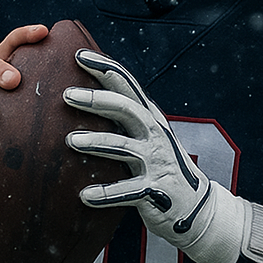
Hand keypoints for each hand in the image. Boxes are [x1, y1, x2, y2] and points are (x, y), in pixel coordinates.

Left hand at [63, 49, 244, 262]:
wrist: (195, 207)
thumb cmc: (159, 168)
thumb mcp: (145, 137)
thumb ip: (122, 120)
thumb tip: (85, 97)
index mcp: (149, 118)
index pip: (127, 86)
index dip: (105, 68)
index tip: (79, 55)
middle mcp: (154, 135)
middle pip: (127, 109)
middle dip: (98, 99)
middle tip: (67, 94)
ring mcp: (156, 162)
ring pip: (125, 147)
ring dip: (98, 142)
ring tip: (71, 140)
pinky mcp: (155, 191)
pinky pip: (128, 192)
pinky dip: (106, 194)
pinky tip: (85, 196)